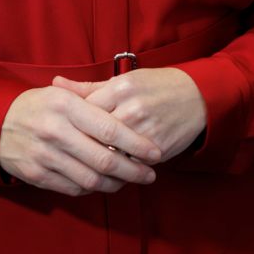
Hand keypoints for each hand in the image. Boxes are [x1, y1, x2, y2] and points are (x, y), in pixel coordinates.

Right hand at [0, 86, 161, 196]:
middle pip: (105, 160)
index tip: (155, 153)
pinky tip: (104, 184)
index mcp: (66, 106)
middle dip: (134, 171)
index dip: (138, 144)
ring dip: (116, 184)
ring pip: (91, 180)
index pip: (111, 130)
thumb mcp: (63, 94)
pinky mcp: (37, 175)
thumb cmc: (39, 106)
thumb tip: (131, 114)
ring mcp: (45, 156)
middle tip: (150, 174)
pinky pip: (74, 189)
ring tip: (130, 180)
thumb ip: (95, 102)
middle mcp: (56, 131)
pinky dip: (93, 189)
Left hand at [54, 68, 206, 163]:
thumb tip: (55, 84)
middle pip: (93, 136)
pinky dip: (119, 172)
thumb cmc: (157, 86)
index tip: (66, 134)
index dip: (72, 126)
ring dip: (98, 165)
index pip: (82, 112)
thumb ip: (88, 87)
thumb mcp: (124, 80)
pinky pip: (129, 166)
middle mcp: (131, 109)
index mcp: (119, 88)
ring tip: (87, 167)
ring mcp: (145, 131)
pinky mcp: (157, 149)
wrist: (198, 97)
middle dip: (80, 149)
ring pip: (110, 156)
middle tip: (69, 156)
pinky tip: (111, 173)